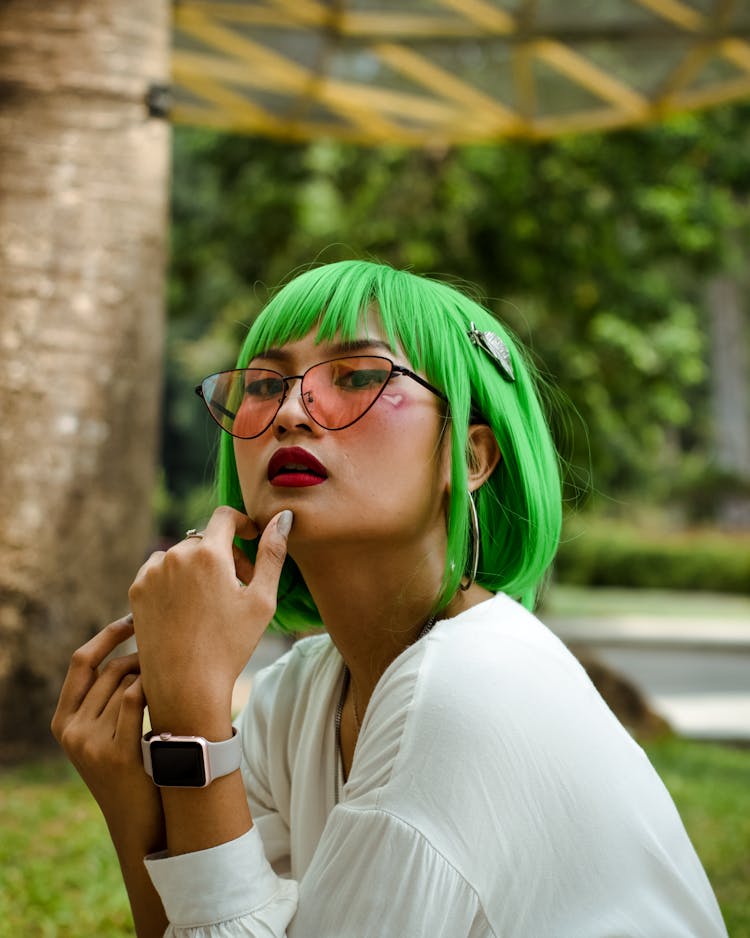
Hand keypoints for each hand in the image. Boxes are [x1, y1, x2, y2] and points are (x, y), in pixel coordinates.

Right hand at [51, 616, 164, 853]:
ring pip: (127, 683)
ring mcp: (89, 743)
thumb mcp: (107, 732)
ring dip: (155, 676)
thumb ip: (108, 698)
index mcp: (63, 721)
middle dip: (143, 657)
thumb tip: (136, 648)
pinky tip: (173, 693)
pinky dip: (156, 689)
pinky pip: (136, 700)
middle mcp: (70, 730)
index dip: (107, 635)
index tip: (133, 617)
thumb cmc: (134, 767)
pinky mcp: (115, 754)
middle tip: (171, 659)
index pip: (81, 661)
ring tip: (175, 682)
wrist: (140, 822)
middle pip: (111, 669)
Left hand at [128, 506, 291, 733]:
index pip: (225, 516)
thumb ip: (272, 553)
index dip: (242, 524)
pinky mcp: (136, 591)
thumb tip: (283, 518)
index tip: (251, 539)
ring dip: (197, 566)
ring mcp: (151, 573)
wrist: (185, 687)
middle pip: (205, 540)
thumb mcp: (261, 600)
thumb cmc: (230, 645)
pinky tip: (188, 607)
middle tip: (239, 586)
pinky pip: (159, 571)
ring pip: (181, 555)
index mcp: (208, 554)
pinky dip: (175, 579)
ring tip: (211, 599)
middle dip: (224, 555)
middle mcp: (175, 555)